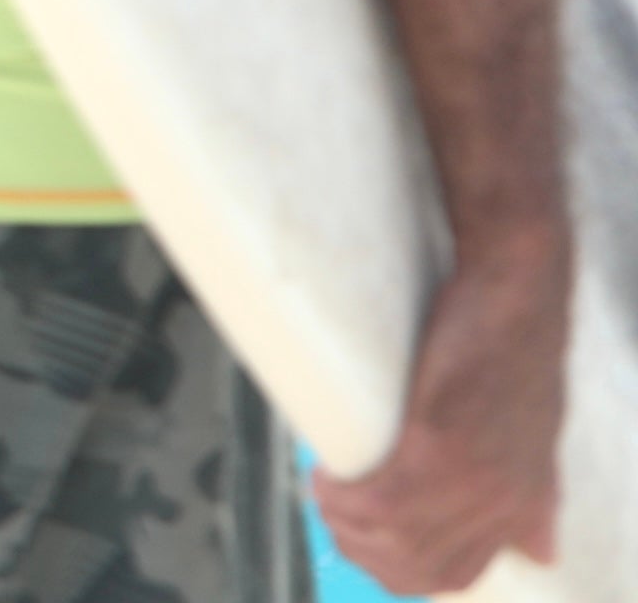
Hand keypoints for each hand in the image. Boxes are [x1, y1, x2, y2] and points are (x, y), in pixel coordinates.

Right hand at [310, 236, 568, 592]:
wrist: (516, 290)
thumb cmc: (514, 349)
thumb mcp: (538, 439)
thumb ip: (537, 495)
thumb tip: (540, 552)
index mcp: (521, 505)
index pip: (455, 575)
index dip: (400, 569)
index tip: (362, 536)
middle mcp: (499, 503)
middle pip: (414, 565)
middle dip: (360, 548)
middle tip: (332, 508)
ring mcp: (470, 478)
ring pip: (389, 539)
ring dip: (342, 520)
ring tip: (323, 485)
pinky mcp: (436, 444)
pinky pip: (379, 501)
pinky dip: (341, 496)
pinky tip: (324, 473)